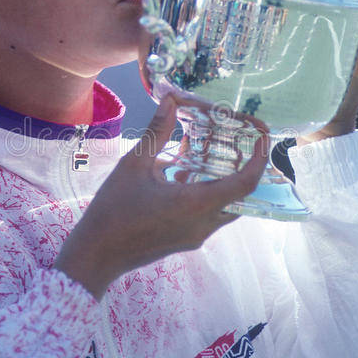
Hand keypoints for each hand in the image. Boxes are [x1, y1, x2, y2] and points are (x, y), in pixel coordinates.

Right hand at [54, 96, 268, 298]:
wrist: (95, 256)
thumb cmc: (112, 210)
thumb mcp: (133, 165)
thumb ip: (157, 133)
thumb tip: (170, 101)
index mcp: (196, 204)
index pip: (246, 183)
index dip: (260, 159)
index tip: (262, 137)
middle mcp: (204, 223)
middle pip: (242, 196)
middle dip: (246, 168)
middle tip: (240, 142)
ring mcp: (196, 235)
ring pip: (227, 207)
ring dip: (226, 182)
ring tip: (215, 153)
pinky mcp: (186, 240)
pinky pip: (210, 215)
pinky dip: (208, 193)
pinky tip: (185, 174)